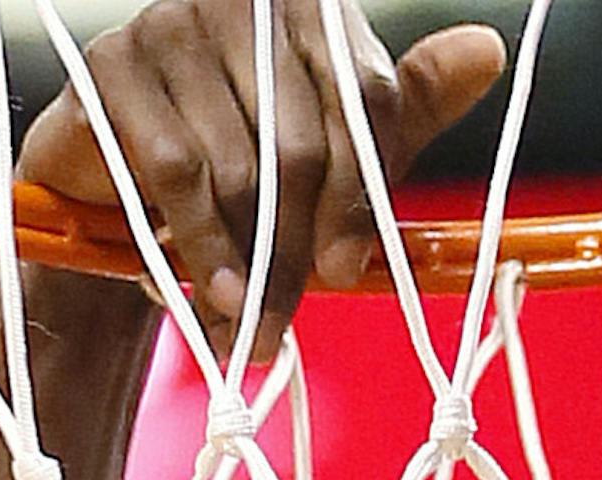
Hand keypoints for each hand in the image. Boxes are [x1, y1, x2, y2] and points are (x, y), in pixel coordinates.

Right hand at [18, 0, 505, 356]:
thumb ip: (408, 107)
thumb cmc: (248, 168)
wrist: (125, 196)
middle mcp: (245, 0)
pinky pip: (179, 171)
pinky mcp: (113, 63)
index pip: (365, 101)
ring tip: (248, 324)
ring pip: (242, 169)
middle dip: (300, 251)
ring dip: (250, 265)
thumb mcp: (340, 147)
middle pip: (303, 146)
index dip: (361, 196)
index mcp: (312, 11)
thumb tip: (487, 49)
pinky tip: (214, 296)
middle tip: (289, 323)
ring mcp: (173, 23)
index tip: (348, 270)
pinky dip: (203, 247)